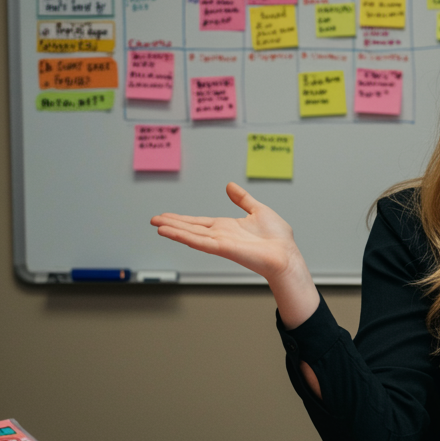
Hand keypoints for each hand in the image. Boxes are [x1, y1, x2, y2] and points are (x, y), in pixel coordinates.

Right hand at [151, 183, 301, 281]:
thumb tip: (230, 186)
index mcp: (227, 227)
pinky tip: (170, 233)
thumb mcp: (258, 210)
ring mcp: (220, 243)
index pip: (199, 222)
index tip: (166, 215)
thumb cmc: (278, 238)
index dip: (182, 219)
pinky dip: (184, 237)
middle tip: (153, 219)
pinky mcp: (224, 249)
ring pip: (191, 235)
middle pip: (191, 228)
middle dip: (172, 223)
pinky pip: (200, 242)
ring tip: (156, 225)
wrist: (286, 254)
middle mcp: (221, 235)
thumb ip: (243, 199)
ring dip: (173, 230)